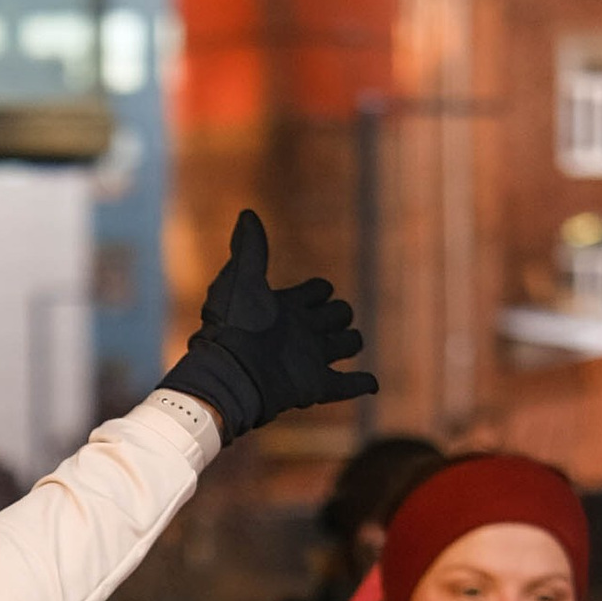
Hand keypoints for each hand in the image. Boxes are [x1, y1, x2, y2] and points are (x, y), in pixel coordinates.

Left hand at [162, 212, 376, 440]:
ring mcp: (309, 360)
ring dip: (351, 343)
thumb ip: (250, 248)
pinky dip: (361, 384)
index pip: (318, 292)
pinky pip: (345, 385)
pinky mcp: (314, 387)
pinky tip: (371, 382)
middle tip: (325, 320)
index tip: (313, 292)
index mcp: (286, 307)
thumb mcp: (241, 280)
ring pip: (347, 345)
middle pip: (338, 316)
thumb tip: (248, 213)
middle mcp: (300, 332)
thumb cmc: (232, 327)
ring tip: (343, 345)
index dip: (320, 290)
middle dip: (340, 314)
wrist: (230, 373)